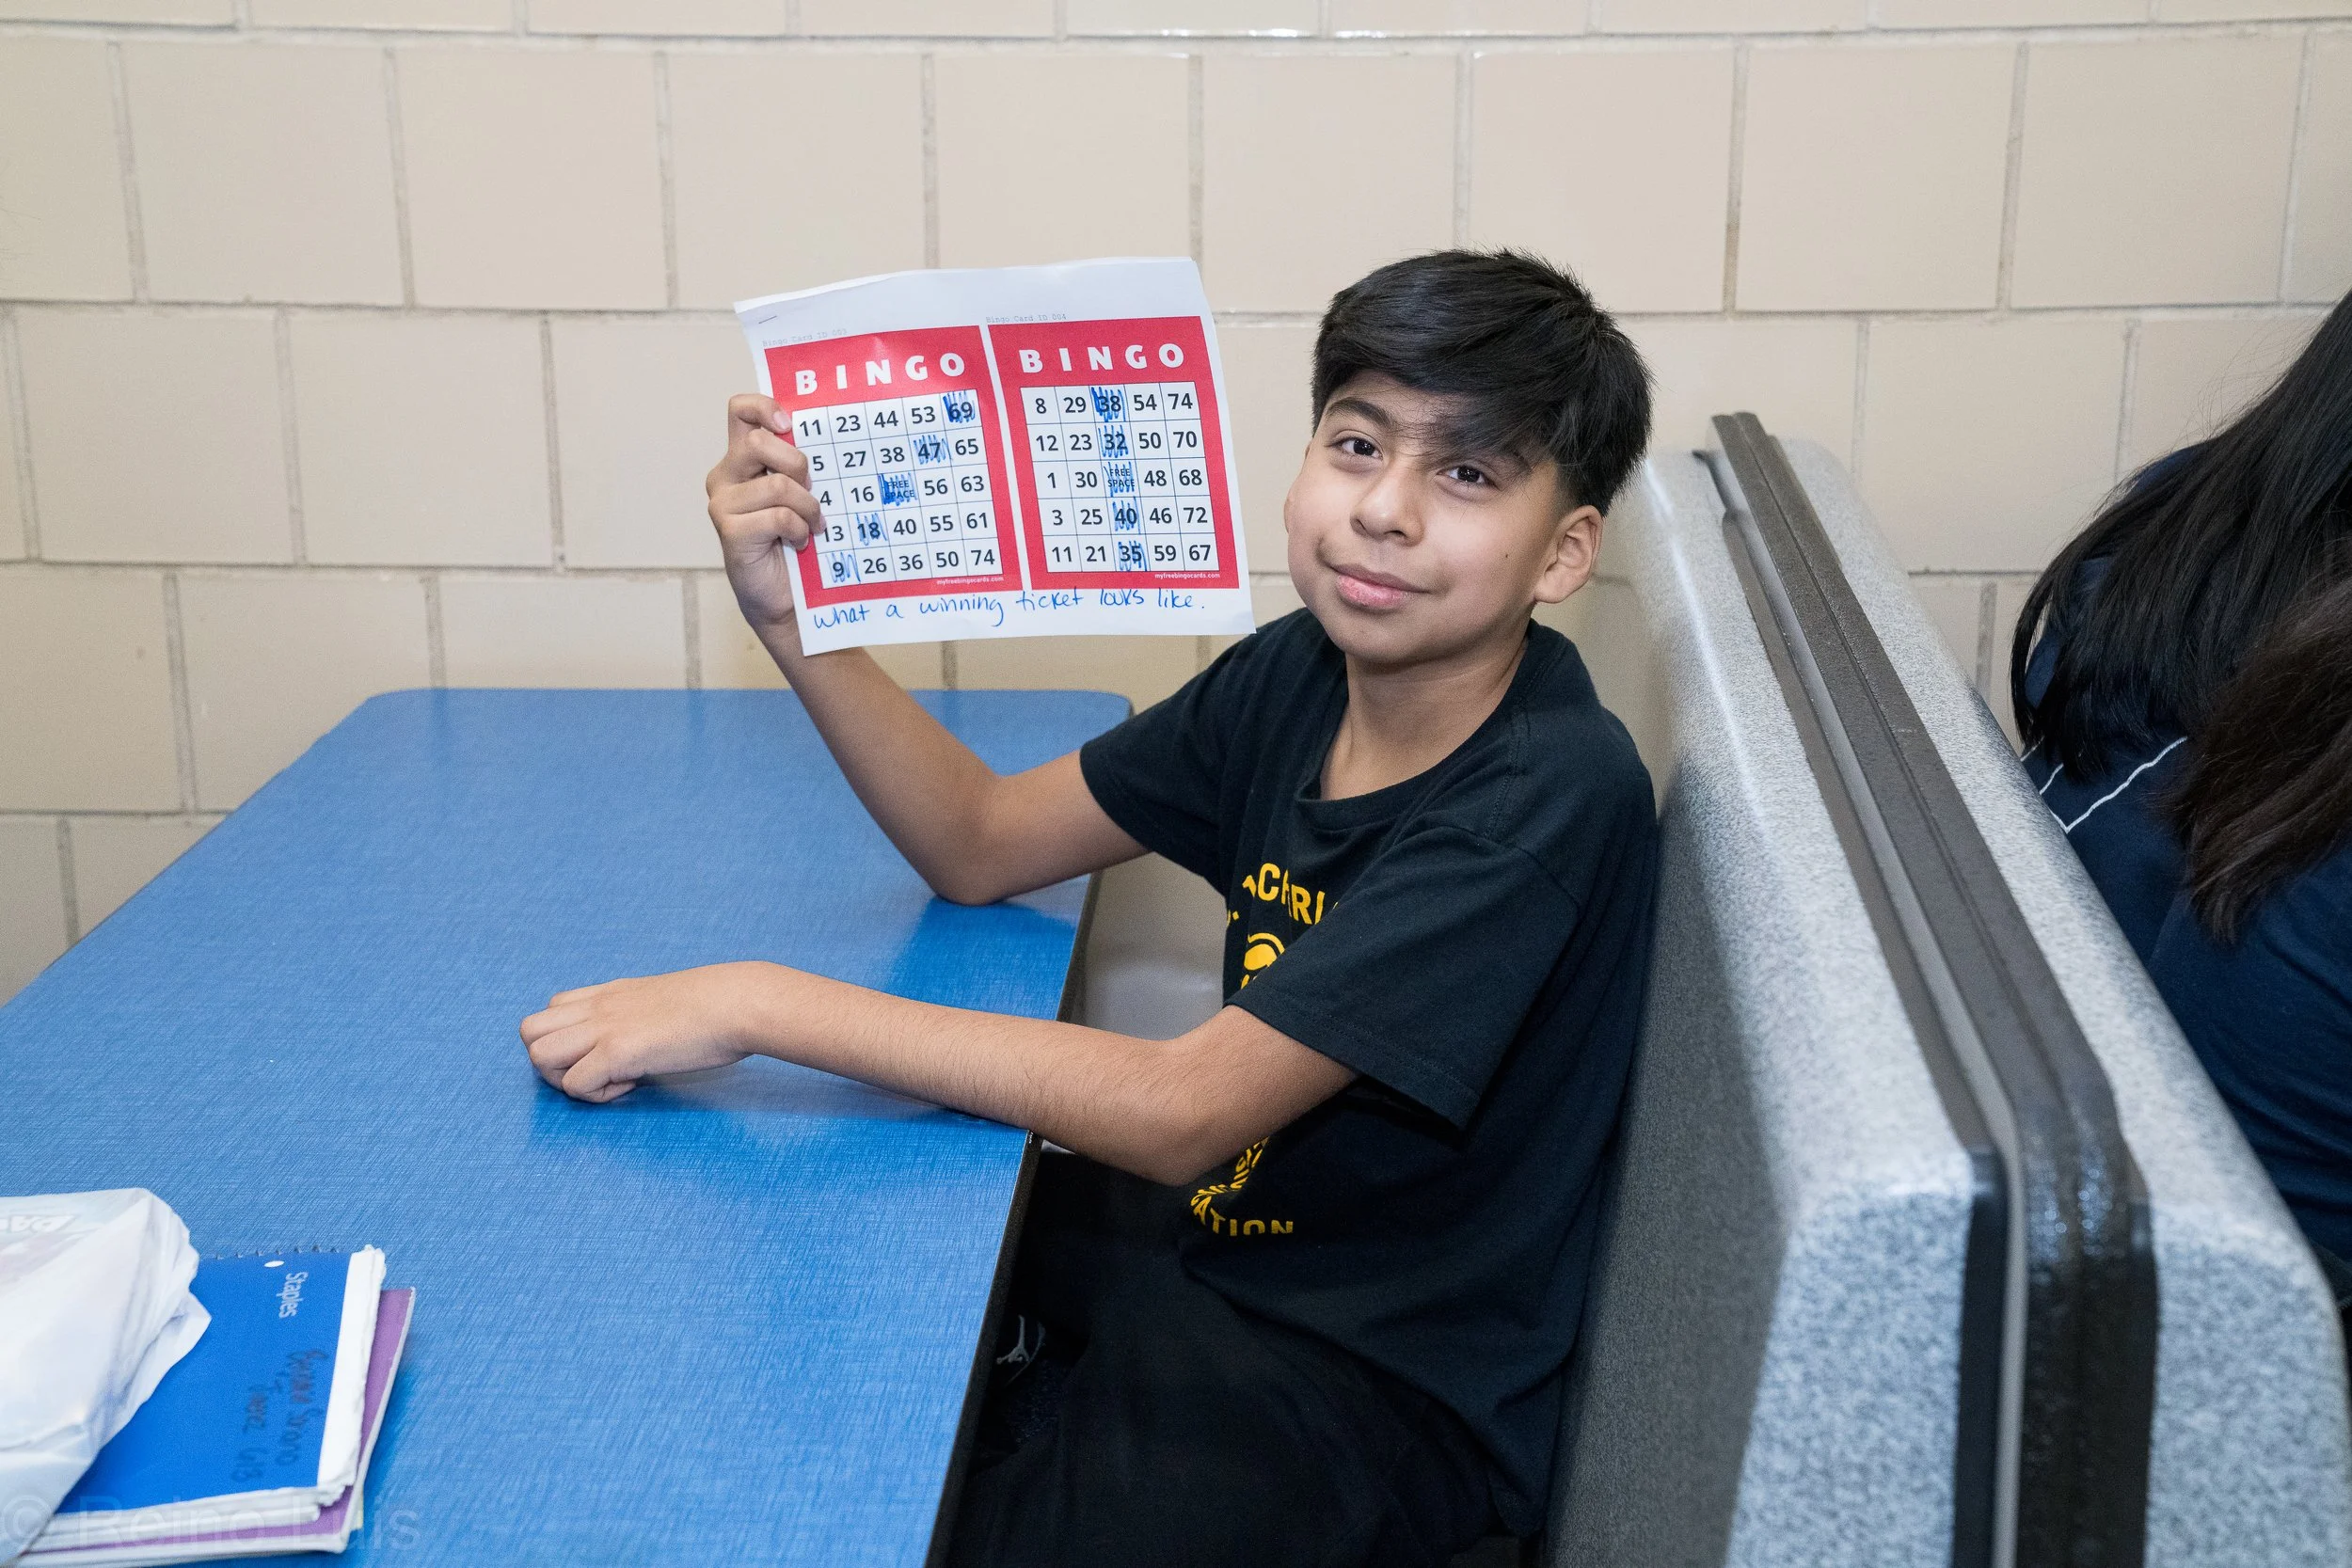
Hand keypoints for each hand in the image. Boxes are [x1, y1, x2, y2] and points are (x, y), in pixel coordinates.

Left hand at [520, 962, 781, 1102]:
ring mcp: (604, 1027)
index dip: (569, 1038)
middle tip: (594, 1073)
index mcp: (611, 993)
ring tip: (607, 1082)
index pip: (553, 1008)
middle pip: (530, 1032)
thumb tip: (643, 1042)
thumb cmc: (718, 1007)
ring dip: (564, 1079)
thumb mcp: (666, 1000)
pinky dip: (596, 1095)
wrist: (738, 1002)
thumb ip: (642, 1015)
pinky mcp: (618, 1051)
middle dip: (552, 1062)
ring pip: (538, 1056)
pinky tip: (632, 1085)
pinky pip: (574, 1084)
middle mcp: (598, 1006)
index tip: (607, 1054)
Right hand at [706, 394, 820, 634]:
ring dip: (807, 506)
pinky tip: (798, 542)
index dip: (765, 407)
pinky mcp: (729, 531)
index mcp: (743, 458)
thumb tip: (833, 438)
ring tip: (812, 526)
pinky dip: (798, 530)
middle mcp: (726, 475)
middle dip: (797, 465)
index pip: (741, 410)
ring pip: (776, 484)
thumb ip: (803, 465)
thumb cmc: (798, 540)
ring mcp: (723, 503)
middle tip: (811, 490)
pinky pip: (778, 516)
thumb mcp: (804, 493)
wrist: (786, 596)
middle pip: (758, 442)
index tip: (790, 426)